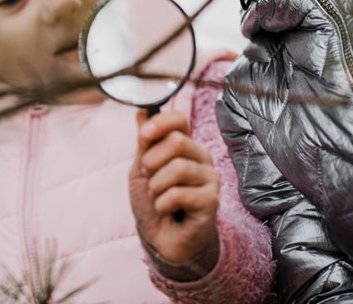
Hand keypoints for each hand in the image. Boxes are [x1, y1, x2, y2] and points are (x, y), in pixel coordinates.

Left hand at [129, 110, 219, 274]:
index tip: (143, 136)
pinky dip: (163, 204)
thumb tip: (141, 112)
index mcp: (186, 146)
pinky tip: (166, 211)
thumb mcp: (142, 169)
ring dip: (156, 186)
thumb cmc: (154, 202)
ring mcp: (210, 178)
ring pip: (178, 168)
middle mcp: (201, 158)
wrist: (162, 240)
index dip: (160, 123)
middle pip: (177, 141)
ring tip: (158, 197)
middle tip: (150, 179)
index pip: (180, 119)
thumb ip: (144, 143)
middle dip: (152, 162)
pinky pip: (179, 194)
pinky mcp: (211, 201)